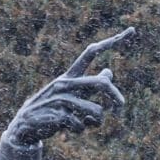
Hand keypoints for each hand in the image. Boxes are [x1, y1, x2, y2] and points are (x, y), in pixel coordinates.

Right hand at [5, 27, 135, 145]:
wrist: (27, 125)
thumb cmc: (54, 108)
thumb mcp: (74, 94)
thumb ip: (91, 84)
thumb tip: (109, 71)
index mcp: (71, 76)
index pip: (91, 53)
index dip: (111, 41)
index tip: (132, 30)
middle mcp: (66, 83)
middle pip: (101, 84)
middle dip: (116, 97)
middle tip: (120, 109)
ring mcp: (61, 98)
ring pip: (96, 110)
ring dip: (96, 121)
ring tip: (85, 123)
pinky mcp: (57, 114)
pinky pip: (82, 124)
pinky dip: (81, 129)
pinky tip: (71, 128)